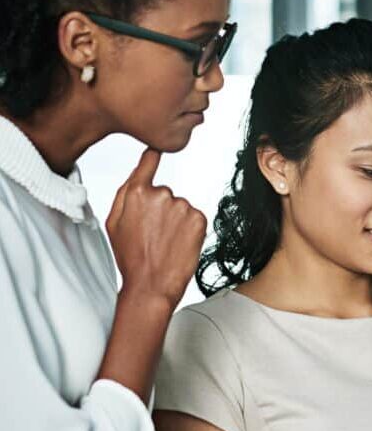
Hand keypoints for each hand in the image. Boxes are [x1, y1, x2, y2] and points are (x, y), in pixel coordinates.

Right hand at [105, 148, 206, 307]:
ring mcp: (182, 205)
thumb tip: (136, 174)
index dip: (153, 155)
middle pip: (164, 193)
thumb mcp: (114, 223)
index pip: (148, 164)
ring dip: (175, 221)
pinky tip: (178, 244)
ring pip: (180, 207)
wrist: (152, 284)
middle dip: (160, 210)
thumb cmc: (130, 257)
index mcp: (136, 193)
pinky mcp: (199, 218)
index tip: (156, 146)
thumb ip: (124, 195)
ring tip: (164, 242)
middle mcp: (161, 194)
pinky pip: (194, 217)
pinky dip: (189, 229)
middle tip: (151, 235)